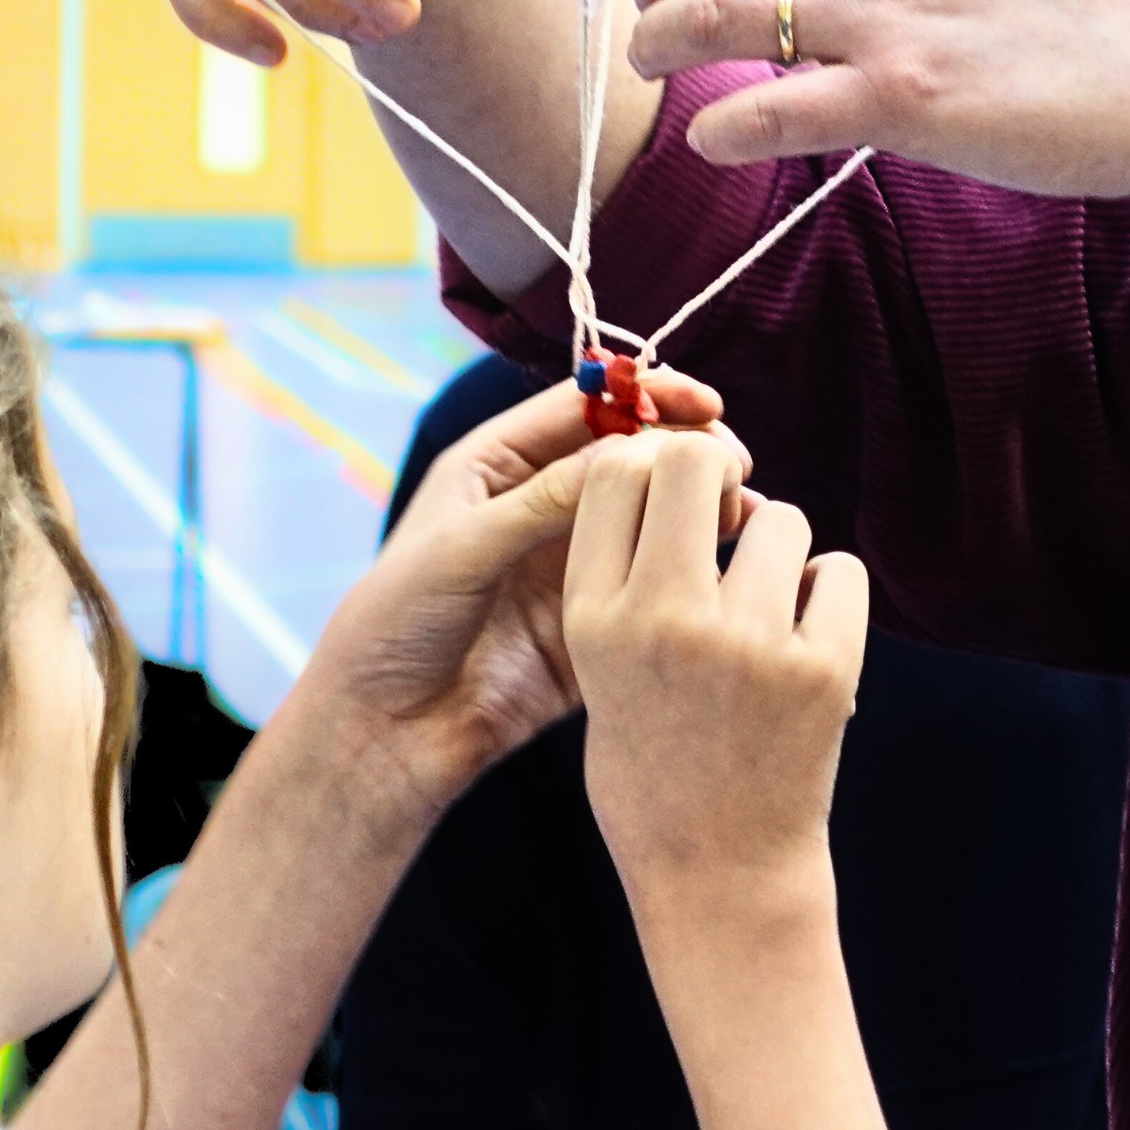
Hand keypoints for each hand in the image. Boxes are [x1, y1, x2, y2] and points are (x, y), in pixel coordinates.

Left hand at [282, 372, 742, 829]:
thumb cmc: (395, 623)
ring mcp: (569, 561)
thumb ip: (544, 499)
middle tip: (733, 465)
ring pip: (648, 515)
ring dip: (696, 506)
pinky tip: (727, 564)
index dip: (646, 397)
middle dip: (682, 452)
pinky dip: (689, 565)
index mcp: (495, 466)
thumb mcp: (463, 547)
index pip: (583, 407)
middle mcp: (538, 505)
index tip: (704, 406)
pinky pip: (648, 578)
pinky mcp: (592, 618)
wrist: (386, 731)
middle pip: (628, 456)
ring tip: (743, 512)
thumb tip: (632, 451)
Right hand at [562, 430, 869, 905]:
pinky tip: (807, 641)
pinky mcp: (822, 670)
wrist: (720, 874)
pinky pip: (840, 573)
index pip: (616, 471)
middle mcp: (663, 620)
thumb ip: (624, 576)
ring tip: (769, 612)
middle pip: (693, 461)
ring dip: (782, 552)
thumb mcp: (599, 670)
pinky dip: (830, 597)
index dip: (653, 468)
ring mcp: (746, 644)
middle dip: (719, 476)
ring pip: (783, 519)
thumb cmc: (655, 764)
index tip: (677, 504)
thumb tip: (677, 469)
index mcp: (595, 618)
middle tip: (731, 520)